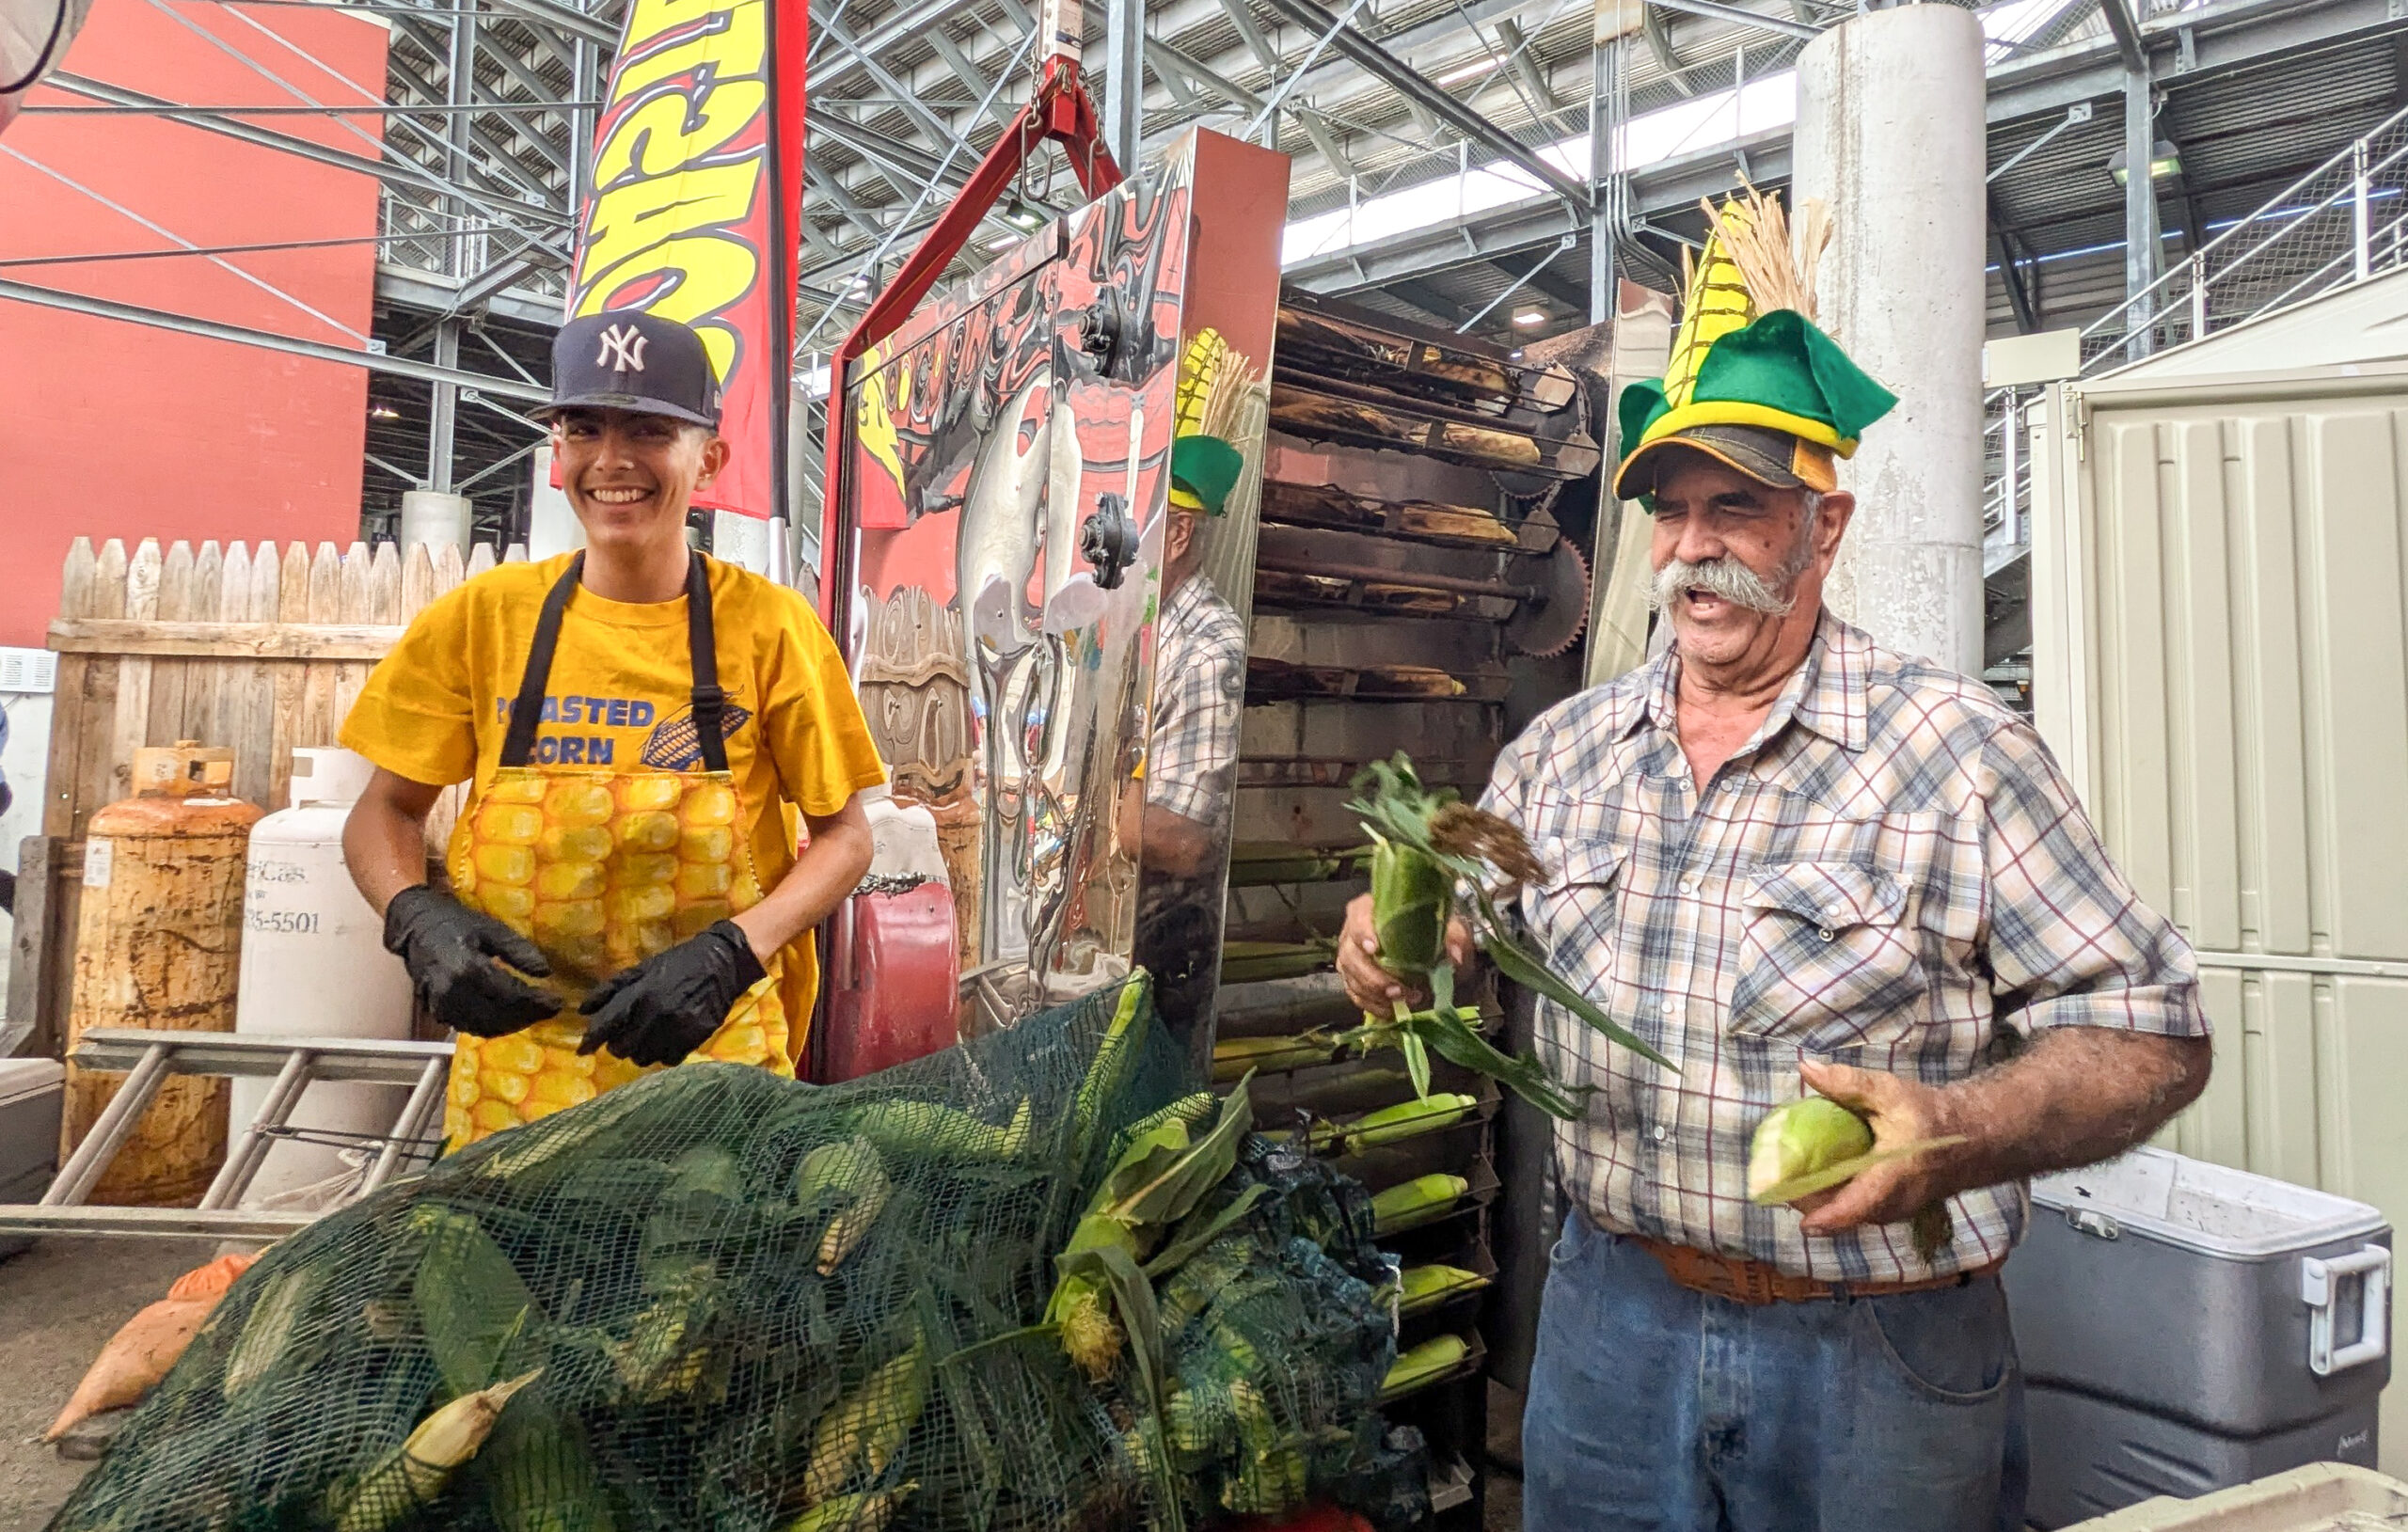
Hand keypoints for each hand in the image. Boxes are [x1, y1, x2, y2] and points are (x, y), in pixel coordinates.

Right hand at [382, 885, 556, 1038]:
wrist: (415, 926)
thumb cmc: (455, 923)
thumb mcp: (492, 929)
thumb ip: (519, 951)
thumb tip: (545, 972)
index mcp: (468, 968)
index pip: (512, 994)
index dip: (537, 1002)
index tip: (557, 1002)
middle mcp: (453, 992)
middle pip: (500, 1015)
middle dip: (529, 1016)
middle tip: (548, 1009)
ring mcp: (442, 1005)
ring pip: (485, 1027)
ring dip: (512, 1024)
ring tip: (531, 1014)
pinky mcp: (436, 1011)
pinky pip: (469, 1027)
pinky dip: (491, 1026)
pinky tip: (507, 1017)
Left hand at [576, 921, 767, 1067]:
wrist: (721, 963)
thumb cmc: (677, 963)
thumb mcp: (641, 969)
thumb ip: (610, 990)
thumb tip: (582, 1010)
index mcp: (639, 995)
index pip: (605, 1027)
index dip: (590, 1042)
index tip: (582, 1051)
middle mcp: (655, 1015)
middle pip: (622, 1049)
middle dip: (618, 1045)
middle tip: (623, 1037)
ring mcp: (676, 1029)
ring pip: (644, 1058)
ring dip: (639, 1051)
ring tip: (646, 1039)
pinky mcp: (695, 1038)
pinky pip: (668, 1060)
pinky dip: (662, 1054)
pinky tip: (665, 1041)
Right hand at [1334, 893, 1473, 1014]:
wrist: (1430, 947)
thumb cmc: (1434, 932)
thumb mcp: (1450, 930)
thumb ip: (1454, 939)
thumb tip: (1454, 958)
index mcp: (1372, 910)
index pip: (1358, 916)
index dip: (1362, 932)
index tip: (1375, 949)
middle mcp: (1354, 932)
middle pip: (1351, 954)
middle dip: (1374, 977)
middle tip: (1398, 991)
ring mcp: (1351, 957)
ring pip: (1351, 977)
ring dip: (1375, 994)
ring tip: (1401, 1001)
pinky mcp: (1353, 978)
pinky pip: (1355, 994)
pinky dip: (1373, 1005)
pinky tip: (1392, 1010)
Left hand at [1793, 1059, 1960, 1234]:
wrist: (1970, 1137)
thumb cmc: (1927, 1114)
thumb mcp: (1888, 1092)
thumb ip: (1847, 1083)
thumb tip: (1805, 1069)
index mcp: (1895, 1174)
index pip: (1860, 1205)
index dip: (1829, 1218)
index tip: (1802, 1224)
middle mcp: (1896, 1201)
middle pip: (1848, 1215)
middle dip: (1813, 1206)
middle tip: (1778, 1186)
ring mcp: (1897, 1210)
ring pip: (1854, 1216)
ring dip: (1823, 1205)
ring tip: (1790, 1184)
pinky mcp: (1895, 1210)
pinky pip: (1861, 1212)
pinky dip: (1838, 1203)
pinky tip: (1816, 1184)